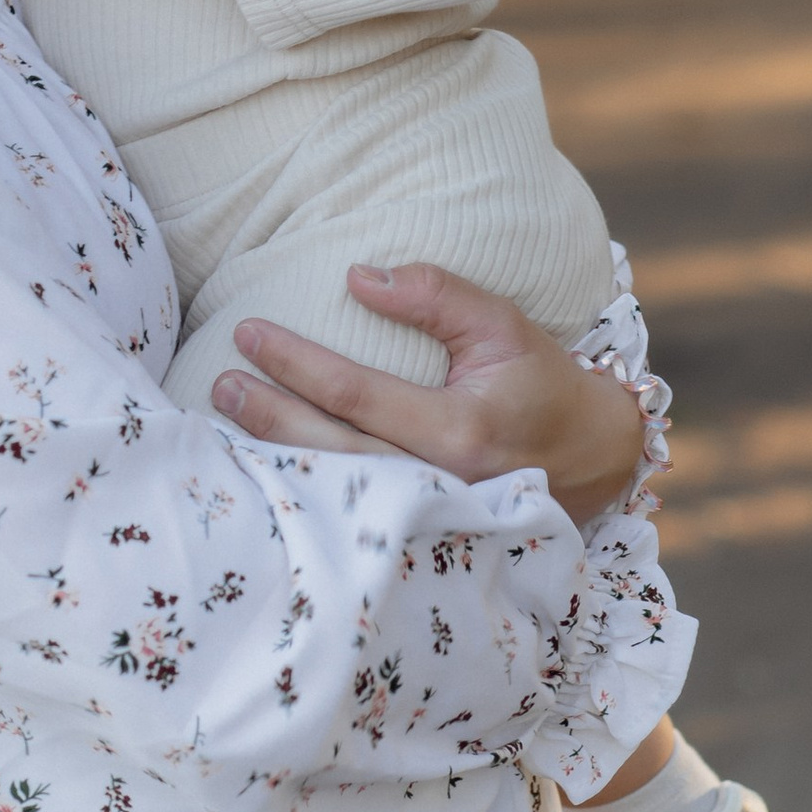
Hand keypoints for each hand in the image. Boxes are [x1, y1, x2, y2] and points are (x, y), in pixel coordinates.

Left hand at [210, 264, 647, 522]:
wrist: (591, 460)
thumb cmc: (540, 383)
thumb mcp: (502, 324)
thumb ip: (434, 295)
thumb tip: (356, 277)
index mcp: (460, 431)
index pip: (355, 393)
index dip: (295, 362)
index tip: (249, 331)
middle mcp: (440, 485)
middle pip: (330, 450)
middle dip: (267, 415)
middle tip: (220, 382)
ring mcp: (430, 520)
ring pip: (334, 491)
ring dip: (273, 456)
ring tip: (225, 420)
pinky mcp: (422, 534)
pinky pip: (352, 510)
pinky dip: (303, 489)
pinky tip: (263, 466)